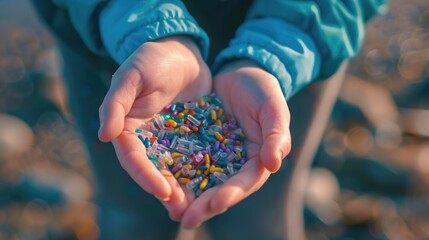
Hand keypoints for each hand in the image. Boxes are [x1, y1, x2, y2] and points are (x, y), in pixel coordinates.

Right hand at [98, 36, 210, 219]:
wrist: (180, 52)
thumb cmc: (151, 60)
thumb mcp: (132, 76)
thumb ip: (116, 104)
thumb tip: (104, 136)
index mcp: (128, 129)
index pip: (134, 159)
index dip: (146, 176)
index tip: (163, 192)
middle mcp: (148, 139)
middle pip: (155, 171)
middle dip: (168, 192)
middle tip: (184, 211)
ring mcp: (170, 140)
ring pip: (176, 169)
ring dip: (186, 190)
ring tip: (200, 207)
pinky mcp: (191, 137)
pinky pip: (196, 157)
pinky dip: (203, 172)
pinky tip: (216, 186)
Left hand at [181, 59, 290, 227]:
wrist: (240, 73)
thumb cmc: (261, 90)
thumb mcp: (272, 107)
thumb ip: (275, 134)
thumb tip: (274, 164)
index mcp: (256, 159)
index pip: (245, 182)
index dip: (232, 194)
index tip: (216, 204)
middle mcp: (235, 163)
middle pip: (221, 189)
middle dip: (205, 205)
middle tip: (187, 220)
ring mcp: (215, 156)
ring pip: (201, 181)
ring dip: (188, 198)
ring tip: (173, 212)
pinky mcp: (198, 146)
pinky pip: (186, 161)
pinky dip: (176, 174)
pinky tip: (162, 183)